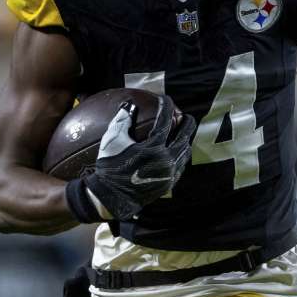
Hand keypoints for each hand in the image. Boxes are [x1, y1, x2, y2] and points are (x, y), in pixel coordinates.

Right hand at [74, 97, 195, 221]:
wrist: (111, 197)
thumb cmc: (109, 166)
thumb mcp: (112, 140)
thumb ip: (123, 120)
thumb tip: (130, 105)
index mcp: (153, 147)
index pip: (165, 121)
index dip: (167, 107)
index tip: (166, 99)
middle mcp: (165, 160)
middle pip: (184, 136)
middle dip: (186, 123)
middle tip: (184, 116)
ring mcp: (169, 173)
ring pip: (185, 152)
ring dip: (185, 140)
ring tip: (182, 134)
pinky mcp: (168, 184)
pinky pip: (180, 167)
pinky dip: (180, 156)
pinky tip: (175, 153)